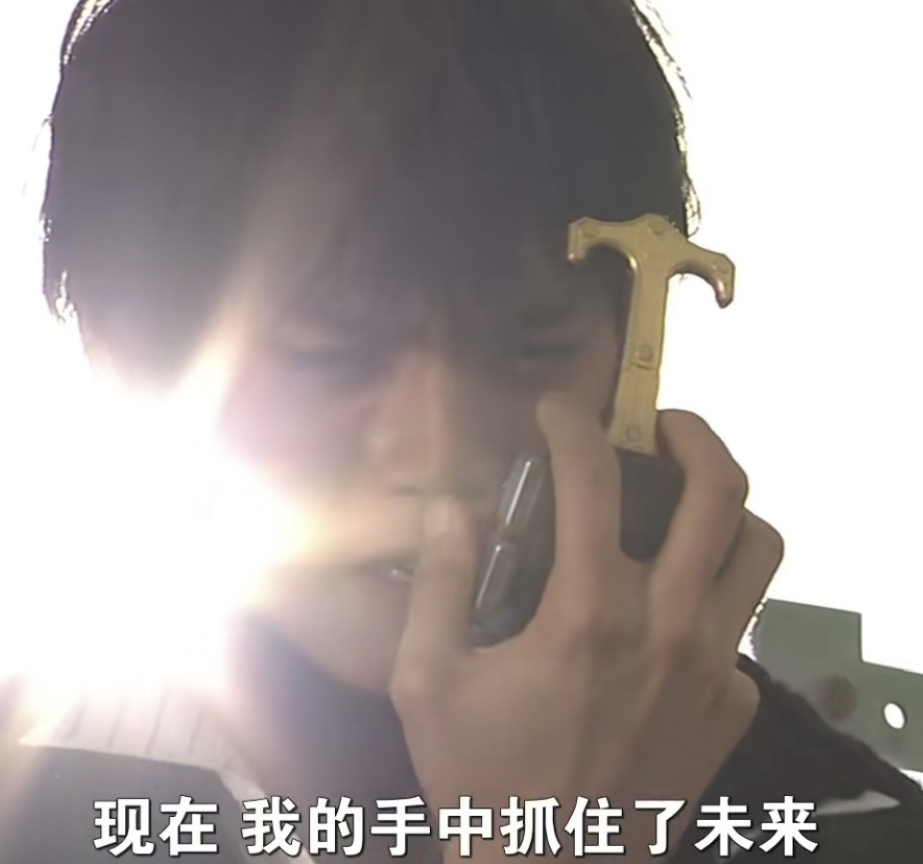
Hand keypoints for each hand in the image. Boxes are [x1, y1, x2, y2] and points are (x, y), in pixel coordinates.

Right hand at [389, 397, 782, 860]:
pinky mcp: (732, 708)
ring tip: (687, 500)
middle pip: (719, 493)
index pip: (593, 479)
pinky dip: (710, 598)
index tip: (557, 407)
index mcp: (589, 611)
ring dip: (727, 507)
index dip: (573, 424)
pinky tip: (666, 615)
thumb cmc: (483, 778)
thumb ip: (437, 582)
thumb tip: (450, 506)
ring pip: (758, 551)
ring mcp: (714, 668)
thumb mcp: (426, 680)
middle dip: (691, 434)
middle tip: (659, 424)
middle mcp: (668, 625)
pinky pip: (740, 627)